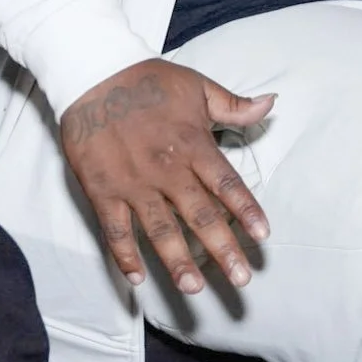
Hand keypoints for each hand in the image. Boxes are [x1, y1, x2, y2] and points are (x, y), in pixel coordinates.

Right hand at [59, 59, 274, 293]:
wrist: (91, 73)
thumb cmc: (146, 79)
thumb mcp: (195, 86)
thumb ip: (234, 103)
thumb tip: (271, 104)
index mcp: (192, 144)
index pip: (226, 183)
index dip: (246, 210)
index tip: (262, 236)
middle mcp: (166, 169)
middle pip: (199, 214)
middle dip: (221, 248)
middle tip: (241, 278)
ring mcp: (133, 182)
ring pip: (159, 229)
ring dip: (177, 260)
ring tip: (194, 288)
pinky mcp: (102, 189)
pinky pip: (115, 228)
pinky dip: (124, 254)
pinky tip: (136, 277)